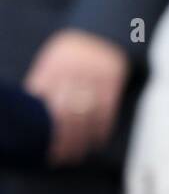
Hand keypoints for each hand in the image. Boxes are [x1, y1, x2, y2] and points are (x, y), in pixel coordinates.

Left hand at [24, 29, 128, 164]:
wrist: (99, 36)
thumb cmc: (69, 53)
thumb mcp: (50, 62)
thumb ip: (41, 83)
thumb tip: (31, 112)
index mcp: (53, 69)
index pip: (46, 106)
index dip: (44, 130)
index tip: (41, 147)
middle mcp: (73, 76)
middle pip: (65, 116)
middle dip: (62, 141)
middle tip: (59, 157)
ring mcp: (93, 81)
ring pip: (86, 118)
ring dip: (82, 141)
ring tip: (77, 155)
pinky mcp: (111, 86)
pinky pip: (107, 114)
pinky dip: (102, 131)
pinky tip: (96, 142)